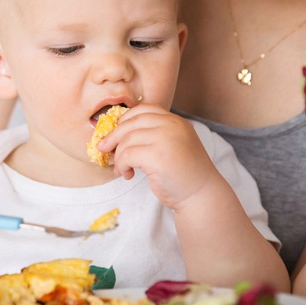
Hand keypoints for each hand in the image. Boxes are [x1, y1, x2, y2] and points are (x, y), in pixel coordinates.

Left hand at [101, 106, 216, 208]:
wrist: (201, 195)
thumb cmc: (184, 174)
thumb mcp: (172, 145)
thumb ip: (154, 135)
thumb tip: (116, 134)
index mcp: (176, 121)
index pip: (144, 110)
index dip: (125, 120)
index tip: (116, 133)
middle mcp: (172, 125)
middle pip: (131, 122)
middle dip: (113, 136)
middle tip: (104, 149)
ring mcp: (165, 139)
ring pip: (126, 140)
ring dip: (119, 156)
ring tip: (123, 169)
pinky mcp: (157, 156)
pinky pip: (127, 156)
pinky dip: (122, 166)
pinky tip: (128, 174)